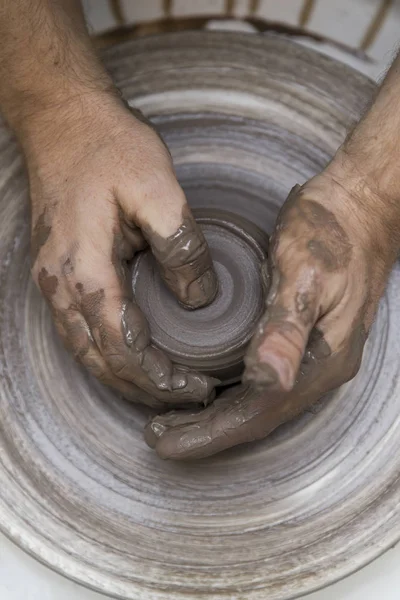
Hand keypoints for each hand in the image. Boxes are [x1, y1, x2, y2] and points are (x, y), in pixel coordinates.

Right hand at [28, 92, 217, 408]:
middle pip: (100, 362)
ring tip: (162, 388)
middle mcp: (61, 285)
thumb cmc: (108, 148)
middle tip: (187, 397)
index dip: (160, 378)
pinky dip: (106, 355)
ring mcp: (53, 280)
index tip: (196, 387)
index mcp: (87, 270)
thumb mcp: (159, 190)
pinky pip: (78, 331)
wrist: (64, 120)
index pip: (123, 349)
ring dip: (123, 377)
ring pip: (85, 352)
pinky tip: (129, 358)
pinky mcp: (57, 271)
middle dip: (144, 388)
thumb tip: (198, 298)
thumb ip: (182, 249)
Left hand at [145, 160, 394, 457]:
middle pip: (257, 416)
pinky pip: (264, 382)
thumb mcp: (306, 273)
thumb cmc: (332, 232)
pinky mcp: (304, 341)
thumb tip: (270, 379)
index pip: (260, 412)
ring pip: (259, 403)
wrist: (361, 208)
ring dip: (217, 418)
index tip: (169, 442)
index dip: (212, 432)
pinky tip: (209, 389)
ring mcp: (314, 356)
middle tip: (160, 437)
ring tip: (174, 422)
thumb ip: (288, 326)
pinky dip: (232, 394)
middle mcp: (320, 367)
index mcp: (323, 359)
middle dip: (207, 433)